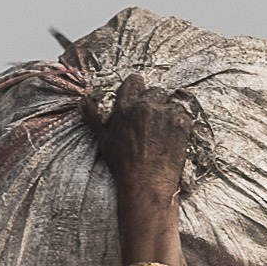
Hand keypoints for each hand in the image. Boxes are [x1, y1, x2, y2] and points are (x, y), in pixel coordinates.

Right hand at [85, 71, 189, 201]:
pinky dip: (179, 124)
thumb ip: (93, 116)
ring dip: (167, 113)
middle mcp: (145, 106)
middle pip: (154, 91)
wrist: (146, 184)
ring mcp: (165, 113)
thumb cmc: (123, 165)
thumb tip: (84, 101)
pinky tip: (170, 138)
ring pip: (169, 103)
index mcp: (125, 107)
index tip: (139, 98)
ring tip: (161, 133)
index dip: (137, 89)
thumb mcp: (103, 139)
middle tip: (150, 122)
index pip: (134, 81)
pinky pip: (182, 114)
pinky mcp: (181, 123)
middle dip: (153, 103)